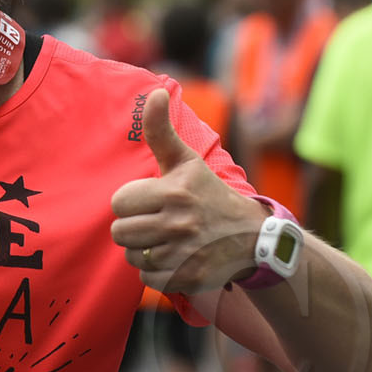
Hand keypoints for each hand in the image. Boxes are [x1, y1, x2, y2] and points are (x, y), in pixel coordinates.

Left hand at [111, 89, 268, 293]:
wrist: (252, 239)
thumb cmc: (209, 195)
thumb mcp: (187, 161)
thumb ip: (162, 130)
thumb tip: (156, 92)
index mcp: (175, 191)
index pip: (119, 203)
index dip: (132, 202)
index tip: (152, 200)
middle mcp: (179, 223)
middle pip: (120, 233)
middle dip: (134, 228)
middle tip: (156, 222)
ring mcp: (184, 254)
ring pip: (132, 257)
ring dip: (144, 251)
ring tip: (165, 240)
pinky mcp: (188, 279)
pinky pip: (147, 280)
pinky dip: (156, 273)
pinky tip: (174, 258)